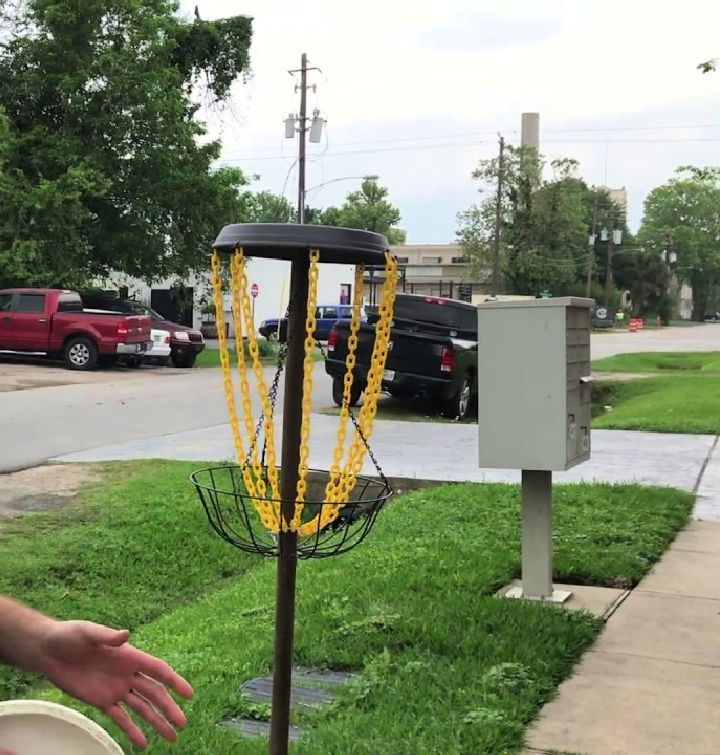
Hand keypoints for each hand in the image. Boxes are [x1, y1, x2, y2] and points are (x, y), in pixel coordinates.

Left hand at [38, 620, 192, 748]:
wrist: (50, 651)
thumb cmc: (71, 636)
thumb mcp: (88, 633)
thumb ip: (108, 636)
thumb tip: (126, 635)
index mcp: (130, 656)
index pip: (158, 671)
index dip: (175, 682)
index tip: (188, 694)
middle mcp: (128, 674)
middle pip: (154, 693)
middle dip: (169, 708)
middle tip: (182, 724)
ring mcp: (116, 689)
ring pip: (142, 708)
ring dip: (156, 722)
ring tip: (171, 737)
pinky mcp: (102, 701)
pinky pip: (120, 718)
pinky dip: (131, 730)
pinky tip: (142, 743)